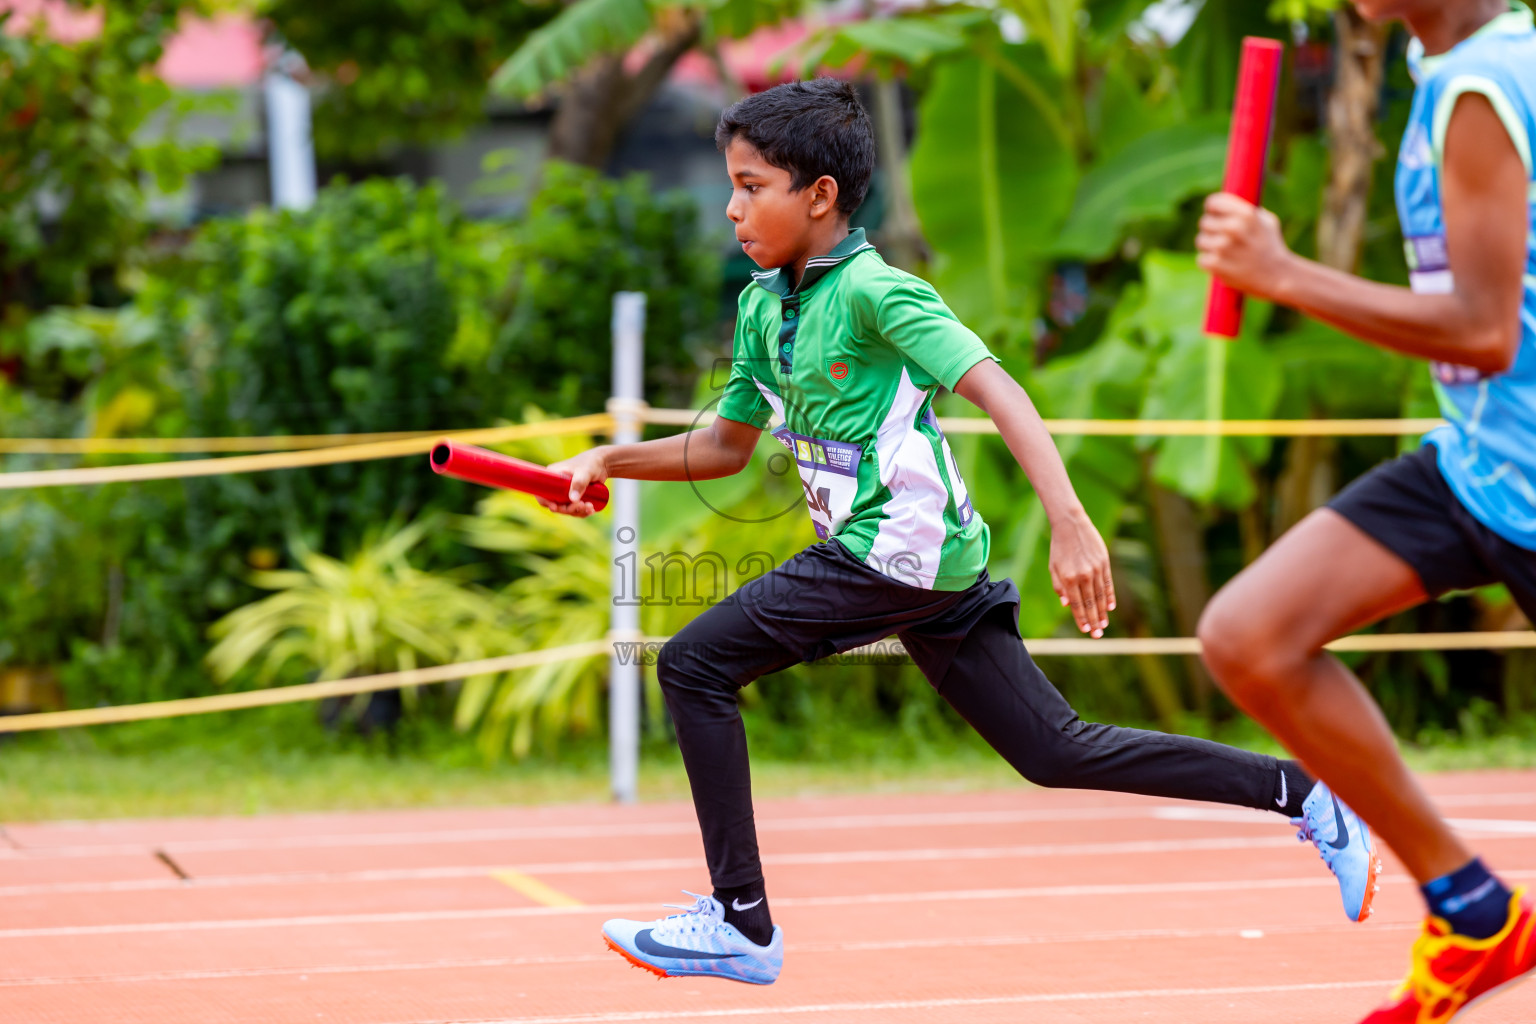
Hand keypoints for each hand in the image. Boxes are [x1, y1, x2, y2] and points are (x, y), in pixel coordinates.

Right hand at [536, 448, 608, 517]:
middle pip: (554, 504)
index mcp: (552, 475)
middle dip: (568, 509)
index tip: (555, 507)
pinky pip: (574, 509)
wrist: (602, 464)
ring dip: (577, 511)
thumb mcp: (585, 472)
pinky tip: (591, 510)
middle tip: (582, 505)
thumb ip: (579, 483)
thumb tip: (572, 499)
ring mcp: (564, 492)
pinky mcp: (573, 497)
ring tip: (590, 507)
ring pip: (565, 509)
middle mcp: (556, 485)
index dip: (546, 501)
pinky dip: (582, 512)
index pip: (542, 492)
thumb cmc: (591, 463)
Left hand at [1048, 508, 1115, 637]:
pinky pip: (1108, 584)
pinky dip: (1110, 597)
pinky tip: (1110, 608)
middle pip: (1090, 604)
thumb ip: (1059, 587)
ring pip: (1100, 596)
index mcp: (1068, 578)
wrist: (1071, 524)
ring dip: (1102, 613)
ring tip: (1104, 625)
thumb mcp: (1053, 567)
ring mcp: (1095, 569)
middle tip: (1098, 636)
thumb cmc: (1059, 547)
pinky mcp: (1104, 563)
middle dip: (1094, 622)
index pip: (1077, 605)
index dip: (1081, 619)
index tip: (1085, 631)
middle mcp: (1083, 576)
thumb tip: (1068, 605)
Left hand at [1195, 192, 1292, 300]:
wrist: (1278, 277)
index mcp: (1246, 214)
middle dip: (1212, 230)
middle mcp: (1233, 227)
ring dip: (1209, 247)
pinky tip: (1223, 265)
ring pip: (1201, 241)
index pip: (1213, 203)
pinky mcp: (1215, 264)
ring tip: (1225, 253)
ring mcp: (1223, 246)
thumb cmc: (1271, 247)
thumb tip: (1227, 204)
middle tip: (1224, 239)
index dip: (1212, 210)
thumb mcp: (1266, 221)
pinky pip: (1201, 259)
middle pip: (1205, 222)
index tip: (1214, 215)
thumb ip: (1247, 210)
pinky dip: (1209, 263)